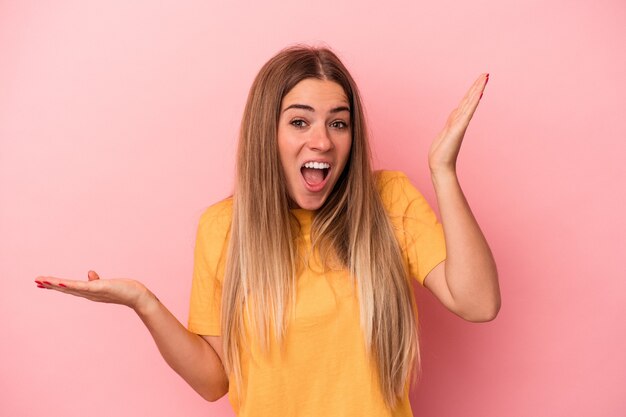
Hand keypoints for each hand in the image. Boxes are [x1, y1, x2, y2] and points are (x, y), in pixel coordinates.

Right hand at [35, 270, 153, 310]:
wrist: (138, 297)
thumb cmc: (124, 290)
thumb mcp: (107, 284)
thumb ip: (96, 280)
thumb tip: (90, 273)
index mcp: (89, 291)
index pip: (69, 287)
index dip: (55, 285)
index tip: (41, 282)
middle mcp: (88, 294)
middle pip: (66, 288)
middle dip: (51, 285)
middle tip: (35, 281)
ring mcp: (93, 292)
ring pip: (71, 288)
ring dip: (56, 284)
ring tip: (43, 280)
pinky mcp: (100, 288)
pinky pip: (83, 287)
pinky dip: (72, 285)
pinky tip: (62, 283)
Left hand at [428, 73, 488, 175]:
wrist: (440, 165)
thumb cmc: (442, 152)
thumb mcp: (446, 131)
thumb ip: (452, 120)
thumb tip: (456, 110)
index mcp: (457, 120)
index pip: (466, 102)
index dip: (472, 91)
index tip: (480, 80)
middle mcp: (460, 120)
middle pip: (470, 99)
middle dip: (477, 86)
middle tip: (486, 74)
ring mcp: (460, 124)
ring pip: (470, 103)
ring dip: (477, 90)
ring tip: (484, 79)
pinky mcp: (458, 129)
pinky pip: (467, 113)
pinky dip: (473, 103)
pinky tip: (478, 94)